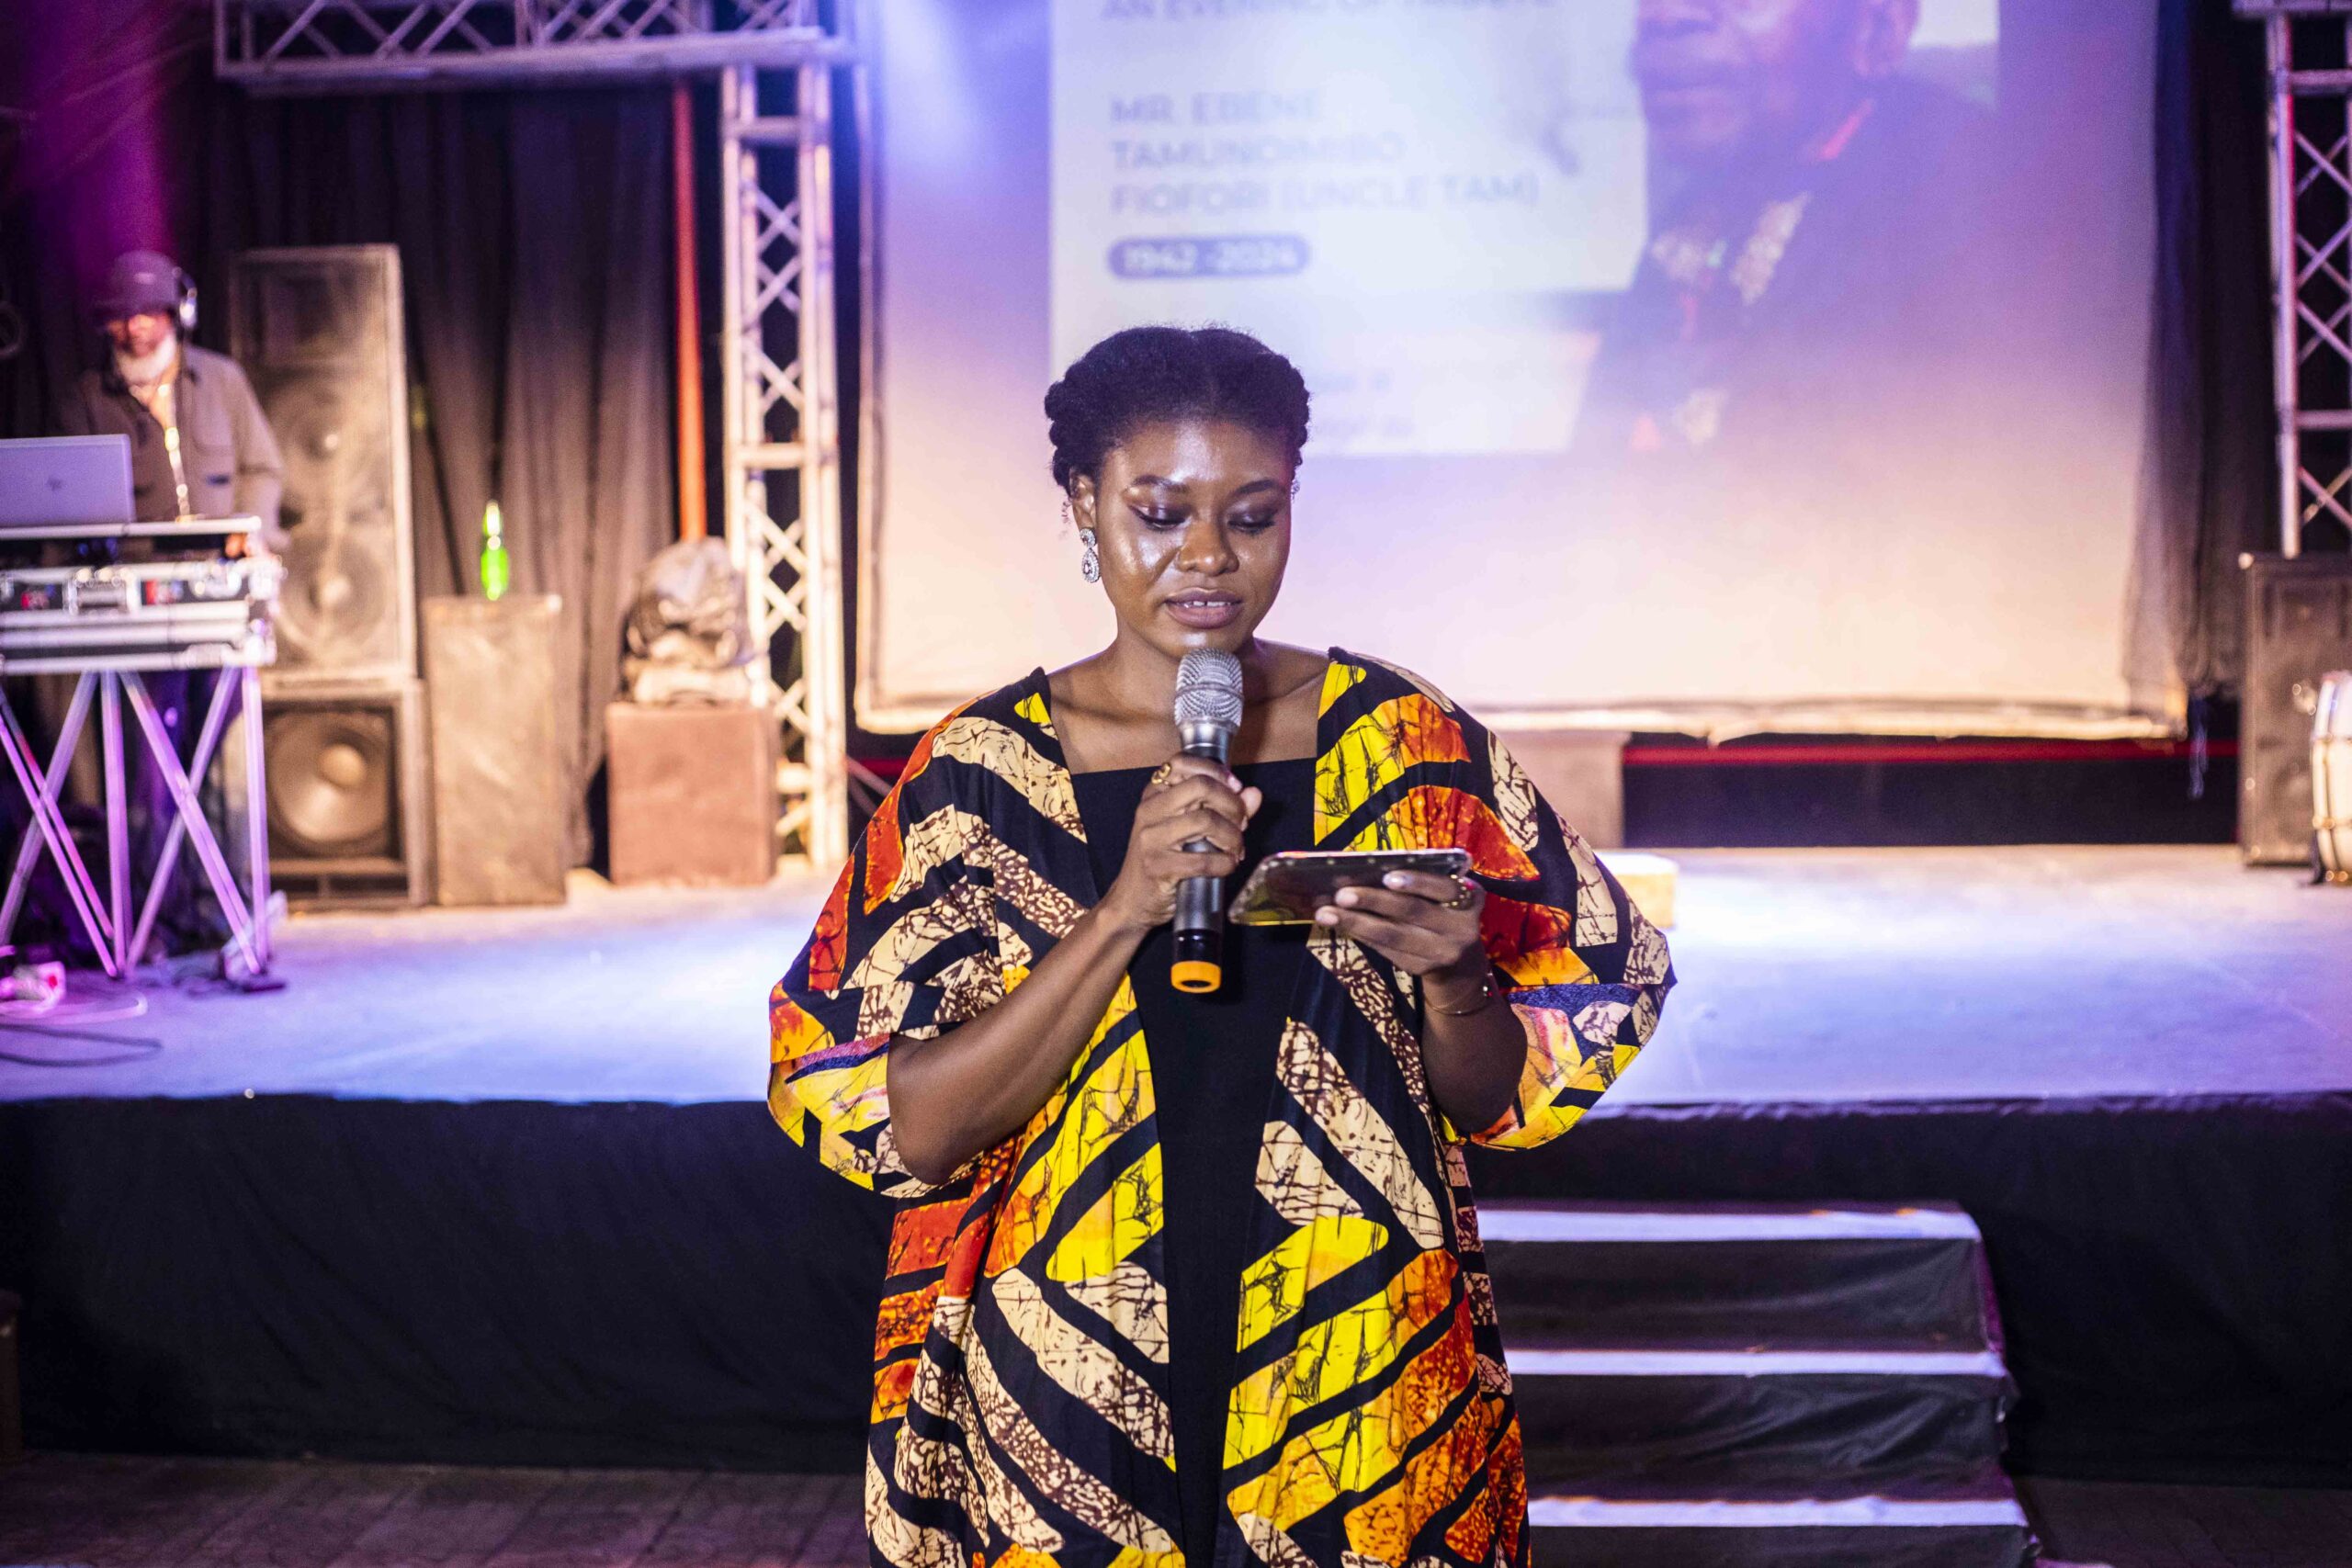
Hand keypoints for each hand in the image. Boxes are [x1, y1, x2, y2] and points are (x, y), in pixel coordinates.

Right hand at [1099, 756, 1260, 935]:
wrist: (1132, 901)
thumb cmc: (1162, 861)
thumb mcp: (1189, 829)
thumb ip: (1224, 809)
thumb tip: (1253, 794)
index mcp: (1154, 795)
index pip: (1183, 762)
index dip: (1216, 771)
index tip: (1235, 788)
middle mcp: (1149, 810)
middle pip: (1200, 786)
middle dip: (1232, 804)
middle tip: (1242, 823)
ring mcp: (1150, 838)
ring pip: (1205, 820)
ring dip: (1232, 837)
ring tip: (1236, 849)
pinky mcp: (1157, 866)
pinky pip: (1203, 859)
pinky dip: (1224, 864)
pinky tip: (1227, 866)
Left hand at [1315, 869, 1489, 995]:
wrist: (1463, 965)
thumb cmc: (1445, 913)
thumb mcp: (1446, 897)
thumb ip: (1419, 884)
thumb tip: (1365, 870)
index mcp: (1470, 898)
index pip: (1444, 887)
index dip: (1417, 882)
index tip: (1387, 877)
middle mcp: (1462, 927)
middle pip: (1413, 912)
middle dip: (1374, 901)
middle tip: (1342, 894)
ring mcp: (1443, 952)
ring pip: (1395, 936)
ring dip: (1357, 923)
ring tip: (1326, 913)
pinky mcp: (1423, 969)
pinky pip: (1388, 951)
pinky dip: (1363, 936)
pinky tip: (1341, 926)